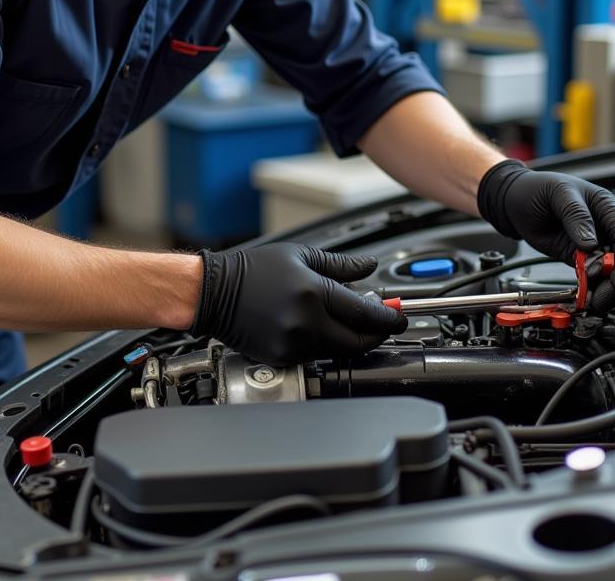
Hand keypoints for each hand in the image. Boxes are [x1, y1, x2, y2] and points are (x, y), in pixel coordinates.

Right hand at [191, 242, 407, 365]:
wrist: (214, 292)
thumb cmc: (251, 270)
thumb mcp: (299, 256)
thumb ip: (340, 265)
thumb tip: (369, 269)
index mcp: (313, 292)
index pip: (366, 314)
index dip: (389, 318)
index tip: (400, 317)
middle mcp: (306, 322)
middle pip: (358, 342)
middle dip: (374, 334)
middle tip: (381, 323)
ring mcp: (293, 344)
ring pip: (338, 350)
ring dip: (347, 337)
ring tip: (340, 316)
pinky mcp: (282, 358)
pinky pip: (314, 356)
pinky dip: (322, 343)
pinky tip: (313, 326)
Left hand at [477, 160, 614, 313]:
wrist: (514, 201)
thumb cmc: (536, 188)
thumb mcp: (557, 193)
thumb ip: (575, 215)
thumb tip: (591, 243)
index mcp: (607, 207)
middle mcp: (605, 227)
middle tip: (601, 298)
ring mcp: (594, 244)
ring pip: (611, 272)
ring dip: (605, 289)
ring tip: (591, 301)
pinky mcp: (580, 258)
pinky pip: (593, 276)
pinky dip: (591, 288)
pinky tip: (584, 296)